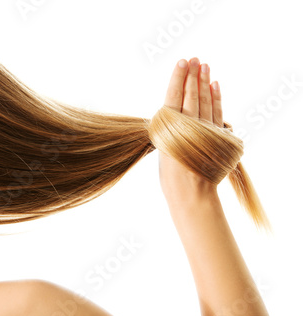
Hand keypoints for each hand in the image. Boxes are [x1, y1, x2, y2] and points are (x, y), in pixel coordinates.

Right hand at [158, 58, 222, 203]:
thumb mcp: (162, 147)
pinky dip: (217, 98)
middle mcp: (189, 126)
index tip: (183, 62)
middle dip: (194, 75)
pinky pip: (217, 111)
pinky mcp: (219, 136)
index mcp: (170, 128)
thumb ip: (170, 127)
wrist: (190, 192)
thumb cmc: (171, 173)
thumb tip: (175, 108)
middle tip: (195, 58)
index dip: (179, 78)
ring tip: (205, 66)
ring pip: (206, 100)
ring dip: (205, 82)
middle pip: (192, 95)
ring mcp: (206, 130)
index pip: (175, 96)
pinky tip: (215, 85)